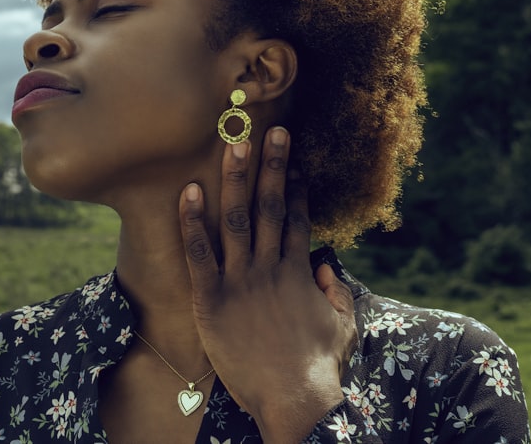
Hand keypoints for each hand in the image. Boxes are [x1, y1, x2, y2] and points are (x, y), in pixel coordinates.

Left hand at [179, 127, 358, 442]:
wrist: (293, 398)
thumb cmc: (318, 367)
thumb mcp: (342, 325)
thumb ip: (335, 291)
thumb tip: (325, 265)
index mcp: (298, 271)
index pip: (296, 219)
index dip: (295, 187)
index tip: (294, 161)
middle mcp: (271, 267)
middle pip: (271, 206)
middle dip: (273, 166)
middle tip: (273, 131)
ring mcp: (241, 280)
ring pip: (237, 219)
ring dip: (235, 179)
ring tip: (233, 144)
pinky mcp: (213, 299)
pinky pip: (200, 253)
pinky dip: (193, 221)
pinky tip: (189, 191)